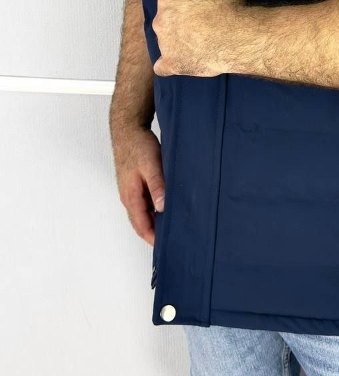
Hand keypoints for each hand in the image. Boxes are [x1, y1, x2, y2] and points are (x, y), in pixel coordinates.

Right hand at [113, 126, 164, 246]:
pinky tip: (167, 206)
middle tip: (173, 239)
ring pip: (144, 213)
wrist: (128, 129)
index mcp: (130, 196)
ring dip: (155, 221)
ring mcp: (131, 191)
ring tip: (173, 226)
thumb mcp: (151, 166)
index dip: (153, 238)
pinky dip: (155, 209)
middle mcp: (129, 197)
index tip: (166, 246)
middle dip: (155, 233)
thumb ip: (157, 186)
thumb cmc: (137, 145)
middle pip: (141, 223)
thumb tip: (162, 208)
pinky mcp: (135, 184)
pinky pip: (145, 202)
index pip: (141, 225)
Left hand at [152, 0, 245, 76]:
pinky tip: (180, 61)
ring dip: (177, 39)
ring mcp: (166, 44)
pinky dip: (169, 64)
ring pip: (166, 39)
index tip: (201, 2)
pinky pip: (163, 66)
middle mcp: (161, 21)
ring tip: (200, 39)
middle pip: (167, 17)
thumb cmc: (228, 6)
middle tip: (203, 21)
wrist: (238, 37)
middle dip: (181, 18)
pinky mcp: (173, 63)